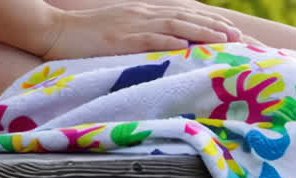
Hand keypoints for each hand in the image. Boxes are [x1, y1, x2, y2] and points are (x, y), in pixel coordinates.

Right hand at [42, 1, 242, 59]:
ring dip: (202, 33)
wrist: (55, 30)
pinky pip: (148, 39)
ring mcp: (132, 26)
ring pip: (175, 26)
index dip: (212, 22)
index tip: (234, 33)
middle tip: (241, 38)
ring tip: (224, 40)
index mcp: (146, 13)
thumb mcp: (123, 31)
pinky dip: (169, 42)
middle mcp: (144, 15)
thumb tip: (172, 45)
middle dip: (216, 28)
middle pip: (187, 18)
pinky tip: (186, 47)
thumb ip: (147, 34)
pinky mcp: (119, 40)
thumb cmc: (88, 36)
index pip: (186, 15)